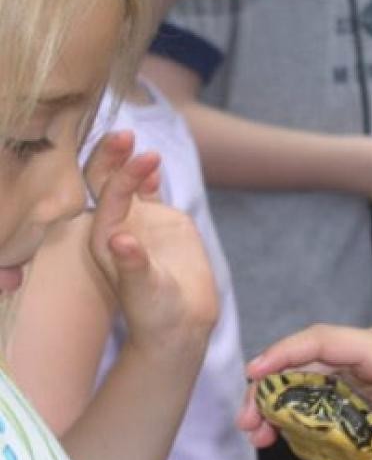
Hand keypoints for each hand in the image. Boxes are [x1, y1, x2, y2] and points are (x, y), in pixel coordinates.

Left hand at [86, 132, 217, 360]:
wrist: (180, 324)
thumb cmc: (156, 312)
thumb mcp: (144, 290)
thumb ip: (132, 265)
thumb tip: (121, 240)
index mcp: (104, 239)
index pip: (109, 197)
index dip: (123, 175)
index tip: (145, 159)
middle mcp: (116, 225)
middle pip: (105, 181)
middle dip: (111, 157)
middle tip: (126, 135)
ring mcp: (138, 221)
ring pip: (125, 181)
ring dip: (128, 161)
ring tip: (142, 146)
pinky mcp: (161, 222)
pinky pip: (147, 191)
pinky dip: (147, 174)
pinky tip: (153, 163)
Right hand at [238, 325, 371, 459]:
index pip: (323, 341)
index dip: (285, 353)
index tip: (254, 374)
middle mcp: (370, 352)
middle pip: (308, 359)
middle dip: (273, 386)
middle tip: (248, 425)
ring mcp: (370, 367)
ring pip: (315, 375)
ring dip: (285, 400)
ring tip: (260, 435)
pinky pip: (330, 391)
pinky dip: (307, 408)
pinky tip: (295, 433)